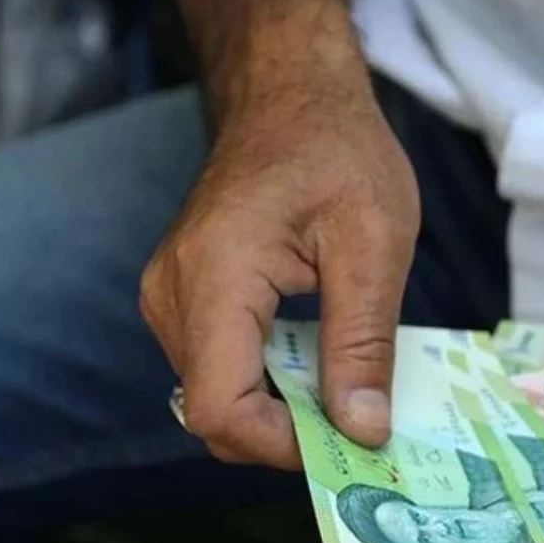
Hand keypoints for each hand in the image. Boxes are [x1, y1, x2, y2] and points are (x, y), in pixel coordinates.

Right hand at [139, 80, 418, 469]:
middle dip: (288, 434)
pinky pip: (217, 368)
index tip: (347, 439)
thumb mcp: (375, 244)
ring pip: (215, 397)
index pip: (220, 408)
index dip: (282, 445)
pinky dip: (266, 383)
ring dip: (280, 410)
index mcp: (215, 276)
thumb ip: (363, 342)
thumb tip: (362, 431)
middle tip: (357, 420)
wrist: (289, 97)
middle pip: (213, 413)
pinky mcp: (181, 298)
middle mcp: (172, 294)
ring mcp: (168, 296)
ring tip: (342, 383)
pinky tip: (314, 359)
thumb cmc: (337, 152)